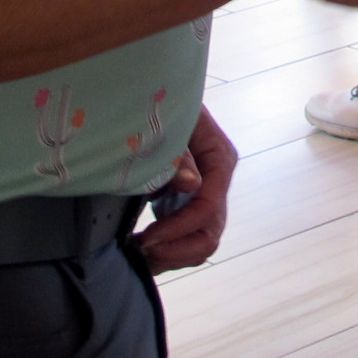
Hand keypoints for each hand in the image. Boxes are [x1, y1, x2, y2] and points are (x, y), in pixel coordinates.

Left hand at [134, 108, 234, 271]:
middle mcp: (217, 181)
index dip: (179, 226)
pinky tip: (140, 246)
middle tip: (142, 250)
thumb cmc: (163, 105)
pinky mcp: (187, 204)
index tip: (146, 237)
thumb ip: (178, 154)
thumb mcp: (169, 123)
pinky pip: (187, 240)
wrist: (154, 101)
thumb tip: (191, 185)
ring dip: (172, 255)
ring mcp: (204, 195)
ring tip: (138, 251)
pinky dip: (167, 251)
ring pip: (201, 243)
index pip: (208, 205)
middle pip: (210, 232)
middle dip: (177, 249)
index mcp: (219, 158)